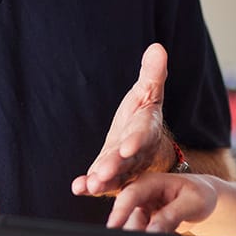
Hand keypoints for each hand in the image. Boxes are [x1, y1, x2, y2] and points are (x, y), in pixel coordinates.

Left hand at [72, 43, 176, 196]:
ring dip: (103, 182)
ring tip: (90, 186)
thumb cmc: (144, 114)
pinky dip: (89, 186)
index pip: (142, 135)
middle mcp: (137, 152)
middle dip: (115, 167)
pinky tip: (79, 188)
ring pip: (115, 176)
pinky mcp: (110, 175)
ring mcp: (124, 167)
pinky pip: (101, 182)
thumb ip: (152, 73)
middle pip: (127, 161)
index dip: (136, 142)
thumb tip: (157, 47)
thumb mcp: (149, 91)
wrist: (145, 142)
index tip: (127, 147)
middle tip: (103, 173)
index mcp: (146, 129)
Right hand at [105, 172, 217, 234]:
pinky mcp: (143, 221)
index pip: (131, 195)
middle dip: (132, 228)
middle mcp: (141, 193)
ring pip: (133, 227)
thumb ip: (171, 216)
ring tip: (173, 233)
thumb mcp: (192, 203)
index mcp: (151, 180)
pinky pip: (141, 234)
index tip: (113, 227)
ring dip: (146, 235)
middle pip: (127, 214)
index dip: (120, 211)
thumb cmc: (200, 195)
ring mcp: (141, 207)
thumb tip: (151, 231)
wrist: (205, 200)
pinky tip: (171, 235)